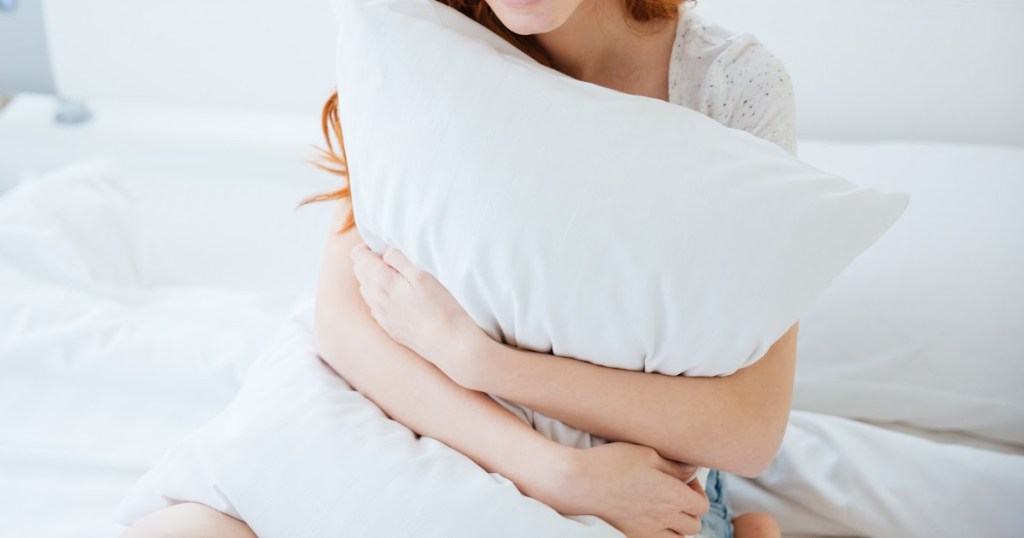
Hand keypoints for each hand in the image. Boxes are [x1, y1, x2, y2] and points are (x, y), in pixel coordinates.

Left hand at [350, 242, 489, 383]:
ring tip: (395, 275)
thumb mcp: (422, 275)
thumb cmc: (440, 307)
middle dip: (370, 260)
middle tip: (391, 257)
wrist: (449, 344)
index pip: (359, 256)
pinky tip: (397, 296)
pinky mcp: (388, 327)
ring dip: (374, 278)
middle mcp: (375, 299)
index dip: (369, 246)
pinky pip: (374, 306)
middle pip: (359, 272)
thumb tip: (384, 252)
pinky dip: (379, 295)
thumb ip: (399, 259)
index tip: (385, 246)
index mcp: (381, 282)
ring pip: (365, 290)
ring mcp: (380, 315)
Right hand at [548, 442, 709, 537]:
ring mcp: (647, 531)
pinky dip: (659, 532)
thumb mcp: (647, 454)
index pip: (702, 504)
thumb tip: (691, 471)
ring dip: (677, 525)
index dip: (697, 490)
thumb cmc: (612, 462)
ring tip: (662, 507)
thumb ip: (674, 466)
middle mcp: (664, 518)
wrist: (578, 483)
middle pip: (694, 525)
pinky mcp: (631, 536)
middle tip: (675, 492)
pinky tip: (646, 516)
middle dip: (690, 509)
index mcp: (673, 496)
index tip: (684, 479)